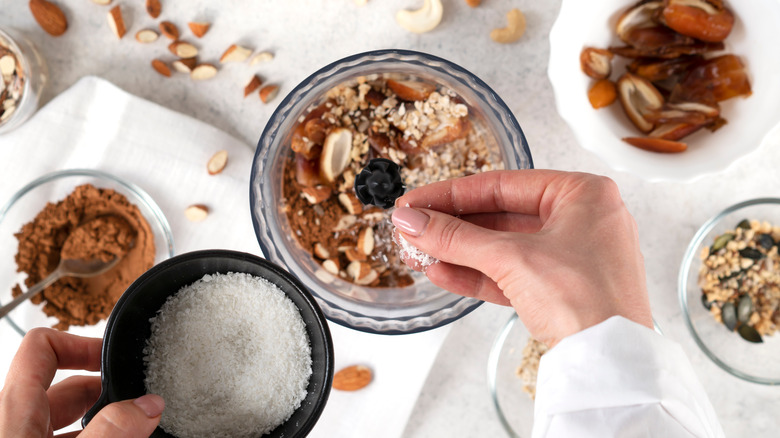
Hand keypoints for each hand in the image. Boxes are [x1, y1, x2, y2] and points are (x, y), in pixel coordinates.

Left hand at [0, 327, 163, 437]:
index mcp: (13, 408)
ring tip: (136, 428)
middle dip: (107, 390)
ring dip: (105, 418)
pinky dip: (98, 437)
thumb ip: (109, 430)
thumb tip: (148, 405)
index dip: (80, 343)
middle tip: (139, 401)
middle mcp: (15, 422)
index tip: (113, 357)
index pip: (41, 346)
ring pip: (71, 419)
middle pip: (64, 385)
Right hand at [391, 169, 652, 346]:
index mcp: (583, 194)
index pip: (503, 184)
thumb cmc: (590, 301)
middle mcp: (582, 220)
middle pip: (501, 215)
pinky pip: (512, 274)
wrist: (609, 364)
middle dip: (453, 226)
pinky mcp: (562, 290)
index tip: (418, 201)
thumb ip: (456, 238)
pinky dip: (478, 274)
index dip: (452, 194)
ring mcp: (573, 257)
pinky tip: (444, 273)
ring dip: (459, 252)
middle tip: (415, 227)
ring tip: (421, 252)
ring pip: (503, 247)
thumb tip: (415, 222)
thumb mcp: (512, 259)